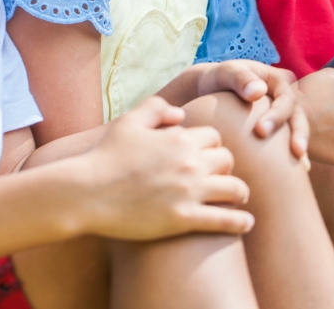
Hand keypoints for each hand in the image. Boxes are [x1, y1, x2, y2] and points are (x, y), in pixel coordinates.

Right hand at [79, 96, 253, 239]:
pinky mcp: (184, 218)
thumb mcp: (128, 122)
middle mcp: (189, 162)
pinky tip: (246, 225)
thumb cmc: (105, 156)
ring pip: (235, 189)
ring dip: (239, 194)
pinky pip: (225, 220)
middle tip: (219, 178)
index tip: (206, 158)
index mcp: (178, 137)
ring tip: (237, 199)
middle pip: (228, 160)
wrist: (87, 193)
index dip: (211, 147)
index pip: (214, 138)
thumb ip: (156, 108)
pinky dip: (239, 222)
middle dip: (225, 168)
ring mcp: (189, 191)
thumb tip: (181, 115)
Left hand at [194, 60, 308, 161]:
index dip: (278, 114)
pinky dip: (291, 156)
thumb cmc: (218, 80)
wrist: (210, 90)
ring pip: (297, 130)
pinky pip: (288, 143)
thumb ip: (240, 78)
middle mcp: (285, 97)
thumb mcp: (226, 73)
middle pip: (298, 115)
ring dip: (300, 146)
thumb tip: (258, 92)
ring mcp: (283, 114)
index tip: (261, 131)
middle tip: (295, 151)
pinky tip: (293, 174)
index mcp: (277, 80)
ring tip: (303, 167)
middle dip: (298, 133)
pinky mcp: (277, 130)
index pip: (286, 97)